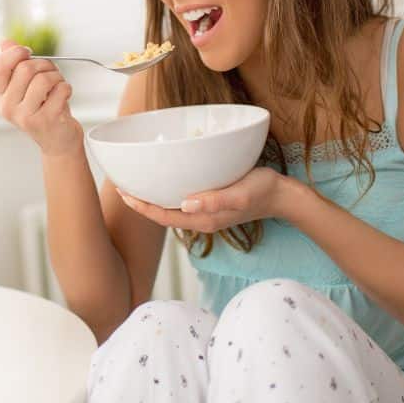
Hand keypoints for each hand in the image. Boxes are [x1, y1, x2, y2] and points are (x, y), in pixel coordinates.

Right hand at [0, 39, 82, 155]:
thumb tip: (5, 42)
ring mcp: (26, 115)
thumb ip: (15, 64)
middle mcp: (9, 107)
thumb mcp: (26, 87)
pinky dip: (67, 88)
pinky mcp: (46, 120)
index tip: (28, 52)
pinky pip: (61, 89)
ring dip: (57, 77)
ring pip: (44, 78)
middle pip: (25, 68)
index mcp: (1, 95)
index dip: (14, 53)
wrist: (57, 140)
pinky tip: (63, 98)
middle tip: (51, 73)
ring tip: (57, 87)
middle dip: (45, 65)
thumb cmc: (43, 109)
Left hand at [117, 167, 301, 232]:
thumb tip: (186, 204)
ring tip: (136, 184)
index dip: (142, 206)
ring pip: (171, 209)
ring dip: (152, 199)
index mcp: (203, 220)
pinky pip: (182, 203)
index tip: (124, 192)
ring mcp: (206, 214)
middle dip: (141, 203)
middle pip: (162, 214)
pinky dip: (167, 194)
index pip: (164, 216)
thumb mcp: (240, 193)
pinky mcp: (211, 205)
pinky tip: (163, 182)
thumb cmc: (262, 191)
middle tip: (121, 185)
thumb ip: (215, 200)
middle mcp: (201, 220)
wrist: (282, 196)